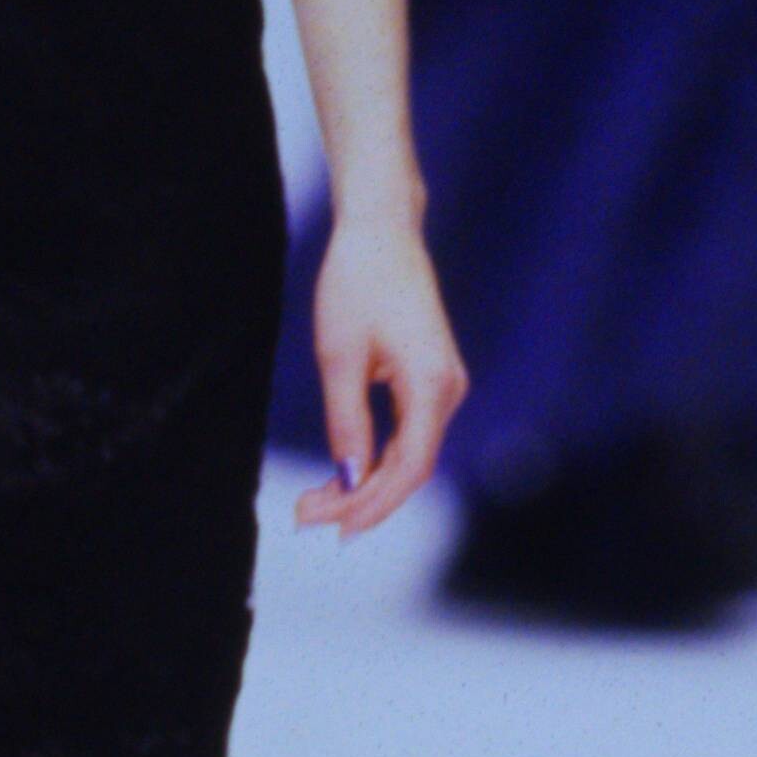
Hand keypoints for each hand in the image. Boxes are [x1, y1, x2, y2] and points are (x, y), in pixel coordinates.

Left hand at [294, 200, 465, 537]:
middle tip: (308, 518)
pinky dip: (376, 460)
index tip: (332, 525)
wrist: (382, 230)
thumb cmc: (357, 281)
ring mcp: (442, 385)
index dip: (373, 504)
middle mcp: (447, 390)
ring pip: (409, 455)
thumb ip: (347, 423)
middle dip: (361, 500)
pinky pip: (407, 435)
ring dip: (367, 485)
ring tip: (316, 504)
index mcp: (432, 384)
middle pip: (410, 468)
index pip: (409, 467)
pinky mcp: (428, 379)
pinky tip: (344, 478)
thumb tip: (349, 480)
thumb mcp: (339, 356)